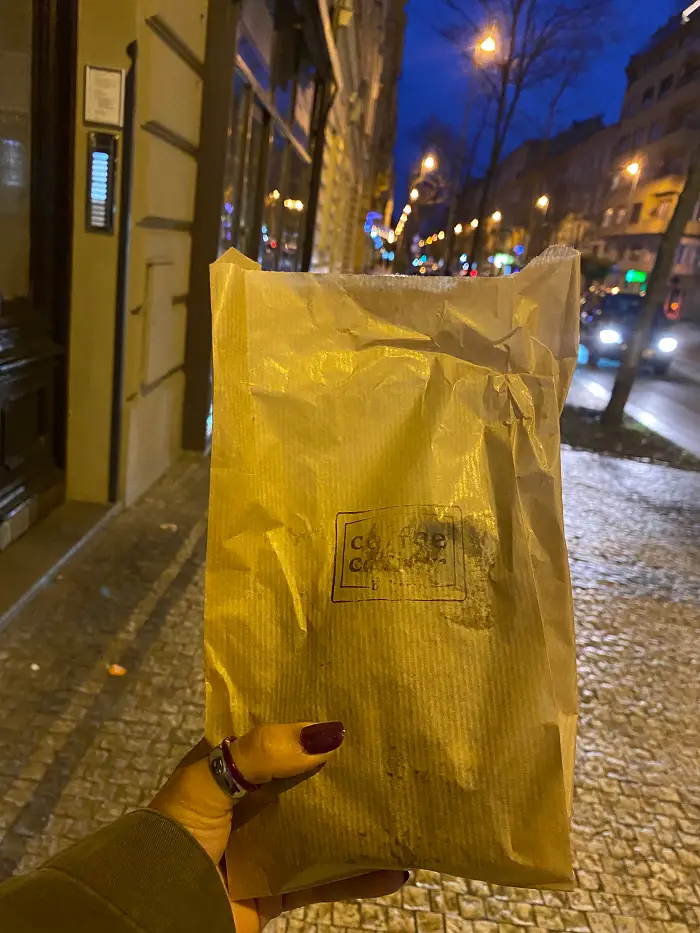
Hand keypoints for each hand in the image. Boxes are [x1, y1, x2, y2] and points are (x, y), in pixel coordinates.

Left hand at [150, 722, 407, 932]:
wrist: (152, 916)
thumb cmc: (176, 834)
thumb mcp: (209, 778)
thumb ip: (264, 751)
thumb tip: (331, 732)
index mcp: (224, 763)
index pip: (272, 730)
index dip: (307, 715)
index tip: (352, 700)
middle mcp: (247, 801)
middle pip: (305, 776)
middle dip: (343, 766)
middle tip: (391, 749)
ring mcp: (264, 846)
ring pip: (322, 826)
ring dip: (359, 821)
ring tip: (402, 807)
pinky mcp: (276, 889)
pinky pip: (325, 880)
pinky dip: (359, 877)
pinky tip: (394, 869)